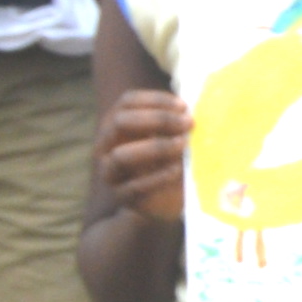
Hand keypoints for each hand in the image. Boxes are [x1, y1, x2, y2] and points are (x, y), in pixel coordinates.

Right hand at [98, 86, 195, 224]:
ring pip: (121, 155)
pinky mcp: (121, 196)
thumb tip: (194, 112)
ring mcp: (110, 172)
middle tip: (188, 124)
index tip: (184, 106)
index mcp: (118, 125)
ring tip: (183, 145)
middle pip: (120, 122)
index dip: (155, 100)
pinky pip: (135, 186)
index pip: (127, 102)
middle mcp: (107, 145)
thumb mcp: (172, 137)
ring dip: (156, 147)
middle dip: (158, 120)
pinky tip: (178, 170)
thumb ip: (178, 124)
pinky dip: (159, 176)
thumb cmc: (170, 160)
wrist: (164, 201)